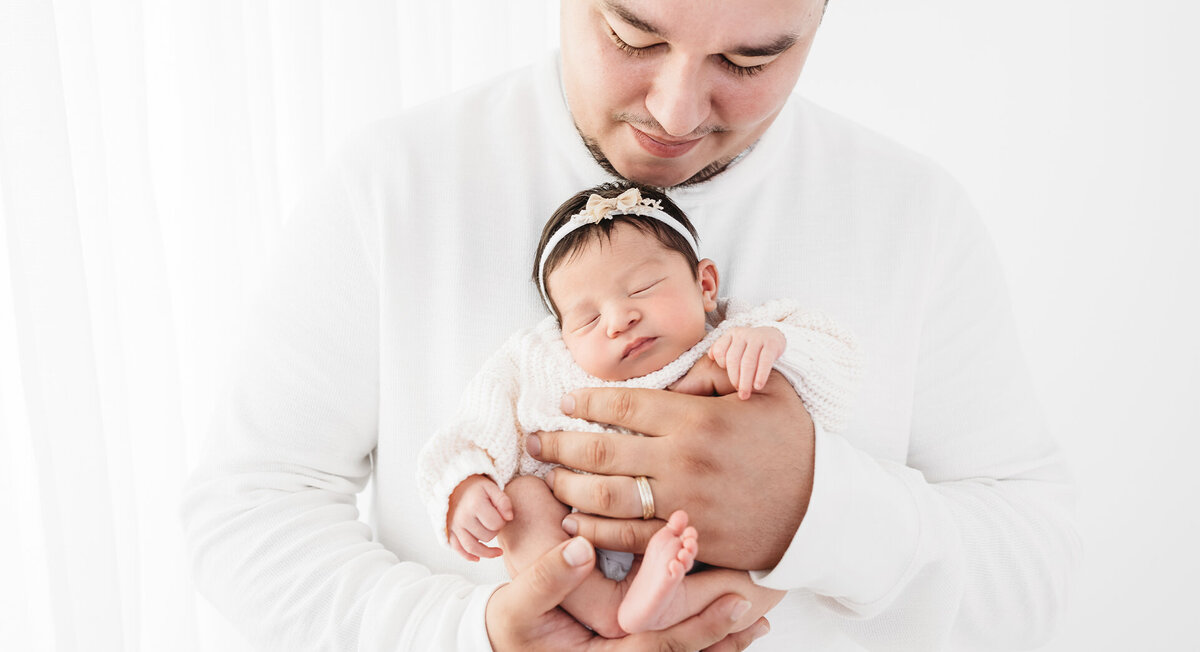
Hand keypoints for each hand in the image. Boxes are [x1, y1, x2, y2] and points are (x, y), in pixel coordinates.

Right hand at [448, 475, 512, 561]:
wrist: (454, 486)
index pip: (496, 524)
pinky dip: (468, 556)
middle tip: (494, 521)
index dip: (502, 521)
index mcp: (475, 505)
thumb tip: (509, 518)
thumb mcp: (492, 488)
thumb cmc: (476, 487)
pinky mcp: (449, 532)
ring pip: (473, 547)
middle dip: (494, 531)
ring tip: (498, 552)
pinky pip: (458, 549)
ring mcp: (454, 527)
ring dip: (486, 551)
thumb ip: (503, 501)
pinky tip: (478, 558)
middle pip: (486, 537)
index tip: (501, 514)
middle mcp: (463, 518)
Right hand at [486, 536, 770, 650]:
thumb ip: (546, 578)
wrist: (499, 645)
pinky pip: (667, 650)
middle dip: (722, 638)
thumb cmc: (510, 625)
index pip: (660, 647)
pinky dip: (700, 639)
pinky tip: (726, 629)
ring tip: (756, 624)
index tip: (735, 603)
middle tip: (758, 614)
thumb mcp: (515, 604)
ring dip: (719, 643)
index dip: (700, 628)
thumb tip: (578, 549)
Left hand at [531, 362, 813, 569]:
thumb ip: (721, 368)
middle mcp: (682, 459)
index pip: (624, 406)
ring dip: (568, 488)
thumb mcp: (766, 389)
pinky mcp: (687, 538)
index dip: (586, 403)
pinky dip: (595, 531)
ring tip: (548, 479)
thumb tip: (680, 366)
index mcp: (697, 418)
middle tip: (535, 441)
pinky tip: (574, 522)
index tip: (564, 402)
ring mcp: (683, 502)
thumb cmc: (793, 443)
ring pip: (606, 496)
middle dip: (559, 445)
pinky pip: (629, 537)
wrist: (822, 508)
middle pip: (602, 451)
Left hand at [708, 326, 785, 399]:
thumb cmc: (750, 345)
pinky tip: (758, 386)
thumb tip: (710, 356)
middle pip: (733, 359)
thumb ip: (721, 348)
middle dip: (734, 378)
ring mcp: (757, 338)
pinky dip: (760, 375)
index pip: (720, 350)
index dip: (721, 365)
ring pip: (748, 362)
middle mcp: (742, 335)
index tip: (728, 376)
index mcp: (731, 334)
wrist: (774, 335)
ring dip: (746, 381)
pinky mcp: (772, 344)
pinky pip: (765, 361)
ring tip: (745, 394)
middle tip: (737, 394)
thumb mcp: (734, 343)